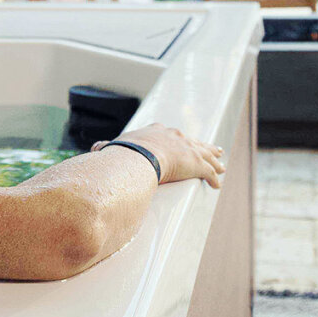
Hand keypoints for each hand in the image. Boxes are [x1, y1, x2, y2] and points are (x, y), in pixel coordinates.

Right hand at [93, 122, 224, 188]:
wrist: (139, 156)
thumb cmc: (124, 153)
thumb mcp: (114, 148)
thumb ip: (106, 148)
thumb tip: (96, 150)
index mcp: (157, 132)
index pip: (170, 134)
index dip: (177, 138)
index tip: (182, 139)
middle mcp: (175, 137)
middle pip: (194, 142)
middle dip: (205, 146)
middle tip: (214, 149)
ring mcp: (187, 149)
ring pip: (206, 154)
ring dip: (215, 161)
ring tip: (221, 165)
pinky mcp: (196, 164)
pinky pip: (208, 172)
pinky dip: (214, 178)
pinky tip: (217, 184)